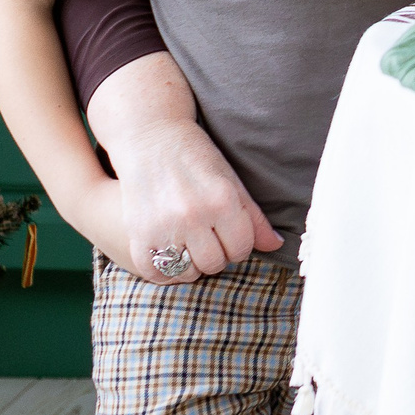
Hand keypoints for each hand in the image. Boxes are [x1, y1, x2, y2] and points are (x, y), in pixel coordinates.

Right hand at [109, 119, 280, 281]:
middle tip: (209, 238)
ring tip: (189, 244)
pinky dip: (164, 272)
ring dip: (191, 264)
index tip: (230, 234)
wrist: (151, 140)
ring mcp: (163, 228)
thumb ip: (254, 217)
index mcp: (221, 200)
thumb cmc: (197, 158)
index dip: (239, 245)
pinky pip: (155, 274)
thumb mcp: (231, 181)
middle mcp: (192, 217)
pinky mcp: (138, 236)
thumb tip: (276, 245)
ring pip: (187, 272)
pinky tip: (170, 254)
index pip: (242, 248)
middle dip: (217, 254)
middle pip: (215, 263)